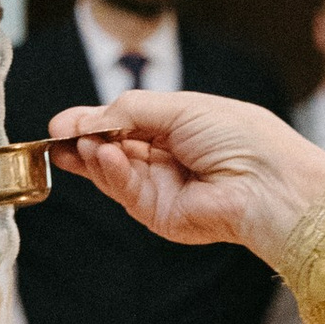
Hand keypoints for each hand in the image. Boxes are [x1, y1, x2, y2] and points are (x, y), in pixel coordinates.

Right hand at [47, 92, 324, 268]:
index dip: (92, 121)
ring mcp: (160, 189)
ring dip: (94, 155)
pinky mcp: (159, 215)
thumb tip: (85, 118)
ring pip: (112, 172)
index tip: (61, 122)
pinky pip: (126, 192)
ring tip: (85, 140)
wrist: (268, 181)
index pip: (123, 124)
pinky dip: (111, 173)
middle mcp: (165, 159)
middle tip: (56, 134)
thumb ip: (128, 111)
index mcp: (175, 128)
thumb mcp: (179, 108)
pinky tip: (104, 155)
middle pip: (110, 150)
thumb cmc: (238, 136)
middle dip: (83, 141)